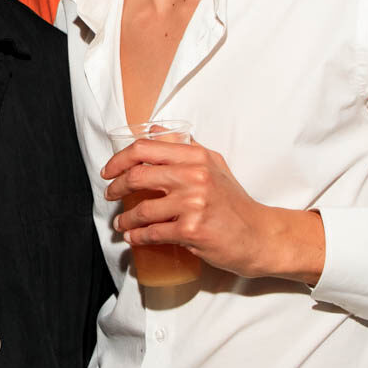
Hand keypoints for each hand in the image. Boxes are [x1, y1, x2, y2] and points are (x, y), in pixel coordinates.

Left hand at [103, 137, 319, 279]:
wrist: (258, 236)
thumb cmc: (234, 203)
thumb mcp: (213, 166)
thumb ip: (184, 147)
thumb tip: (152, 130)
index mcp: (196, 156)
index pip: (145, 148)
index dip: (119, 159)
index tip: (109, 171)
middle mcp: (194, 176)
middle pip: (138, 176)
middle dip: (116, 187)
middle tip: (111, 195)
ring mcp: (194, 203)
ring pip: (142, 209)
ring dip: (126, 219)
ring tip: (122, 223)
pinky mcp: (192, 230)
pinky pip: (153, 233)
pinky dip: (138, 236)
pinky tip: (133, 237)